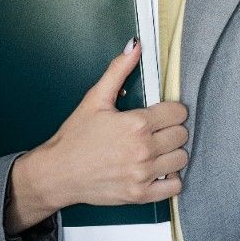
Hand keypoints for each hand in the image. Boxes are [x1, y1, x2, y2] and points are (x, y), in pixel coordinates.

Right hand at [6, 40, 188, 227]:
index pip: (178, 113)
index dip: (170, 111)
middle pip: (182, 135)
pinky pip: (174, 186)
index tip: (160, 115)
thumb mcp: (95, 99)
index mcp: (136, 124)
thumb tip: (135, 46)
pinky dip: (170, 178)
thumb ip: (118, 71)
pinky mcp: (141, 194)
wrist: (57, 173)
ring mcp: (143, 174)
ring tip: (155, 150)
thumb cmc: (74, 138)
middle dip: (171, 130)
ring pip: (181, 159)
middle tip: (155, 132)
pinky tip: (157, 170)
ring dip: (172, 153)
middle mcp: (144, 149)